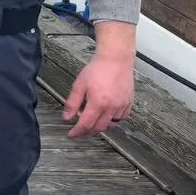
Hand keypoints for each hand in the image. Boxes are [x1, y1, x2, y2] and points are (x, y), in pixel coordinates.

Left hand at [62, 22, 135, 137]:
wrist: (115, 60)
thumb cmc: (97, 69)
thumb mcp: (79, 85)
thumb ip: (72, 103)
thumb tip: (67, 117)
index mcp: (98, 103)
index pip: (86, 124)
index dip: (77, 132)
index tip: (72, 134)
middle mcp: (111, 107)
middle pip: (99, 128)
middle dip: (87, 132)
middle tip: (80, 130)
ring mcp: (121, 106)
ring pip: (110, 124)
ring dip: (100, 126)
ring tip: (91, 122)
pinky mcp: (128, 103)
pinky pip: (121, 118)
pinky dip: (112, 120)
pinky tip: (105, 115)